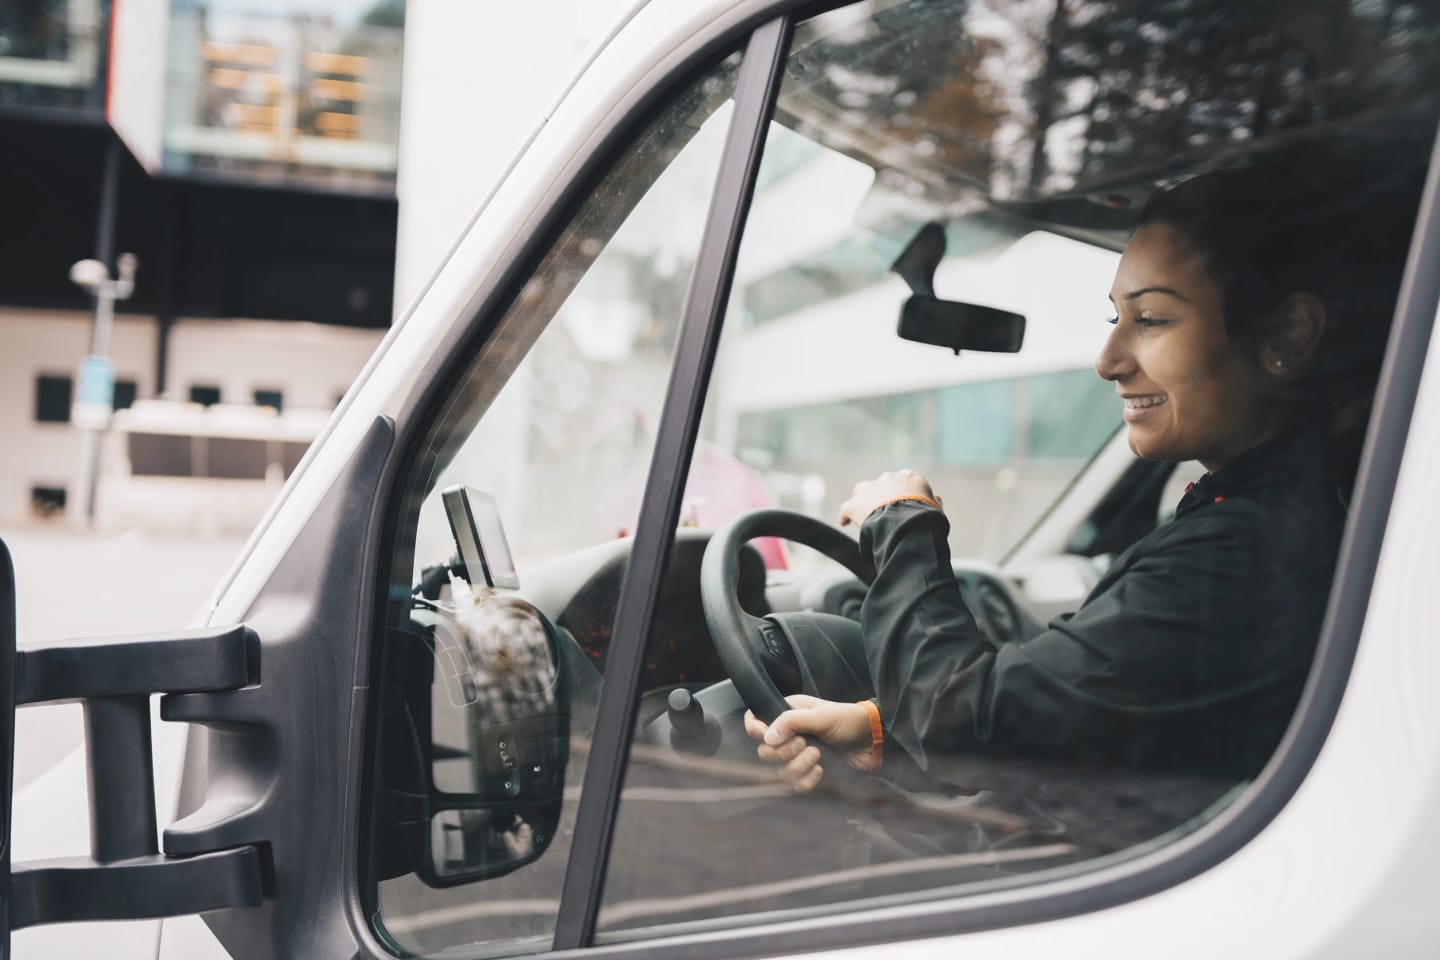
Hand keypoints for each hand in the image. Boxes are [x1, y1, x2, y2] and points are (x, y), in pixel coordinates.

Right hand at [743, 694, 877, 793]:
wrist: (873, 742)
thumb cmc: (850, 720)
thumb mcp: (822, 715)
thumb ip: (792, 722)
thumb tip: (767, 736)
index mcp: (788, 713)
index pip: (756, 720)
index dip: (754, 729)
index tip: (763, 734)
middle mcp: (790, 735)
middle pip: (765, 751)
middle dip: (783, 751)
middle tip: (804, 743)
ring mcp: (799, 755)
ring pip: (780, 770)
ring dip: (798, 765)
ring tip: (818, 755)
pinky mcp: (810, 773)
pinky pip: (796, 785)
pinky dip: (807, 780)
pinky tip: (821, 770)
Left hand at [838, 469, 940, 527]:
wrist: (908, 524)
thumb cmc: (927, 519)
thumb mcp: (937, 510)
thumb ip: (933, 502)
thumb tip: (936, 498)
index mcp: (911, 478)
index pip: (906, 481)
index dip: (905, 492)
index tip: (906, 502)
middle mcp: (890, 478)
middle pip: (884, 485)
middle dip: (884, 495)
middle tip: (886, 511)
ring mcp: (871, 489)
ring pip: (862, 491)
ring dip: (863, 500)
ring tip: (864, 514)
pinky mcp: (855, 504)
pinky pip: (847, 509)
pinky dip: (845, 515)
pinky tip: (845, 522)